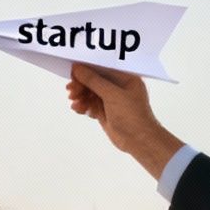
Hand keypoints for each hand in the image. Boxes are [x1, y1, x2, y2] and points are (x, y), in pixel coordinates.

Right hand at [67, 64, 183, 178]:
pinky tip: (78, 109)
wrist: (139, 141)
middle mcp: (119, 87)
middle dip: (82, 86)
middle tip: (71, 92)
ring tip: (75, 104)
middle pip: (95, 81)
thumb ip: (93, 80)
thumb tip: (76, 67)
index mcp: (126, 78)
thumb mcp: (112, 94)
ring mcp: (112, 101)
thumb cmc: (130, 114)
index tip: (72, 74)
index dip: (87, 70)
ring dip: (81, 97)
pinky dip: (84, 106)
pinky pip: (91, 105)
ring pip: (91, 94)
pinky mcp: (106, 113)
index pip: (103, 68)